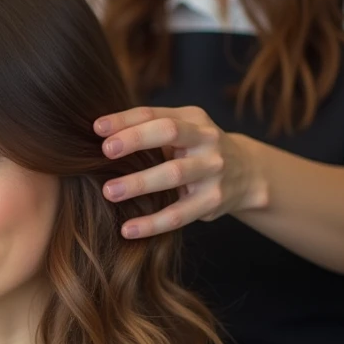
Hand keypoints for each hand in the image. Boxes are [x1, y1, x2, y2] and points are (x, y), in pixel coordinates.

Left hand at [95, 106, 268, 237]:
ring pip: (174, 174)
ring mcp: (212, 170)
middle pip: (169, 133)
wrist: (247, 174)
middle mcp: (206, 140)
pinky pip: (179, 214)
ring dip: (139, 183)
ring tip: (108, 192)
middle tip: (104, 152)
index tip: (96, 128)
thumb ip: (148, 129)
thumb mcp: (182, 131)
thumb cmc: (195, 150)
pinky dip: (152, 223)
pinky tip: (127, 229)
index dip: (124, 120)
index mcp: (192, 118)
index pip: (154, 114)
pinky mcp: (213, 201)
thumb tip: (97, 133)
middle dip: (135, 140)